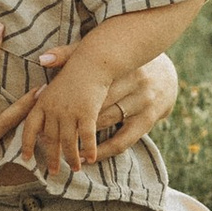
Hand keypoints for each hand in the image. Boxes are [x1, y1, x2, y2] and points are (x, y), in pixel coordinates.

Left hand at [36, 45, 178, 165]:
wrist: (167, 71)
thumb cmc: (127, 61)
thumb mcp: (105, 53)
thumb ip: (72, 54)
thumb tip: (43, 59)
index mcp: (122, 62)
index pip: (89, 82)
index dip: (67, 96)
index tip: (48, 107)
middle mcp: (136, 81)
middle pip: (96, 101)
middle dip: (72, 116)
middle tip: (49, 130)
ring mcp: (144, 101)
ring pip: (106, 121)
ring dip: (84, 135)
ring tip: (63, 146)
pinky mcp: (149, 119)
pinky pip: (123, 140)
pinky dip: (103, 150)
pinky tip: (88, 157)